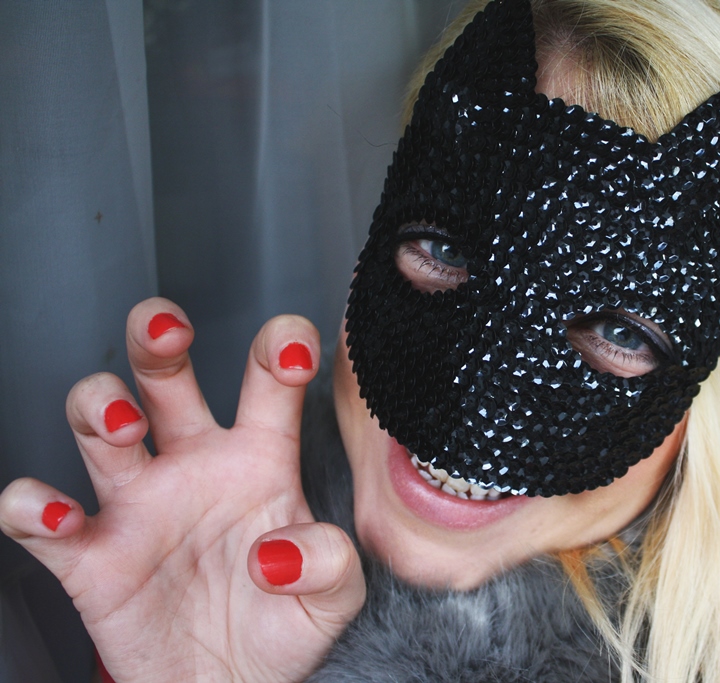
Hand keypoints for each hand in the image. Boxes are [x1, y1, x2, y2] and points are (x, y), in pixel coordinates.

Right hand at [0, 298, 364, 681]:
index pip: (269, 383)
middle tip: (168, 329)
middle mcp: (194, 465)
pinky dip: (35, 508)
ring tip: (125, 424)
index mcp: (260, 459)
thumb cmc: (284, 627)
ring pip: (99, 424)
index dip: (279, 347)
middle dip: (157, 338)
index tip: (290, 344)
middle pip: (163, 375)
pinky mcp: (90, 556)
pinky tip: (58, 513)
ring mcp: (139, 504)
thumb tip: (278, 551)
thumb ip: (331, 565)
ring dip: (99, 407)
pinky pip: (42, 520)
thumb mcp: (334, 599)